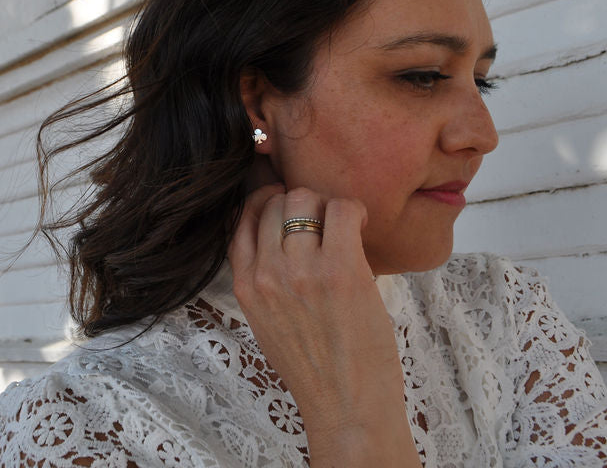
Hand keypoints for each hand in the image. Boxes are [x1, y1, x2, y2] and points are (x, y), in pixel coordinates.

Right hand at [228, 185, 420, 466]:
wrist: (346, 407)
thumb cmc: (314, 370)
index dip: (266, 200)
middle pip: (276, 201)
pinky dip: (354, 210)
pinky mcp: (341, 270)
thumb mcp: (267, 323)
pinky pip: (343, 210)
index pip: (244, 218)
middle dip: (303, 202)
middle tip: (325, 220)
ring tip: (345, 227)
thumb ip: (264, 282)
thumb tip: (281, 240)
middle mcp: (268, 273)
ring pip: (306, 199)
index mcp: (246, 286)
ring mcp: (302, 270)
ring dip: (328, 205)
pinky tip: (362, 227)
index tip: (286, 203)